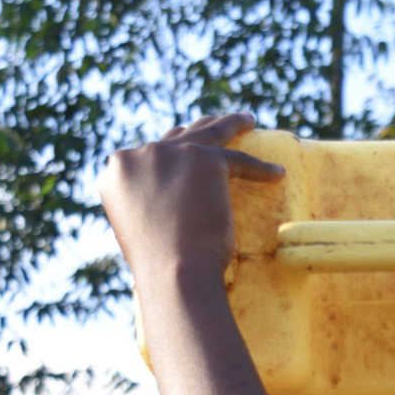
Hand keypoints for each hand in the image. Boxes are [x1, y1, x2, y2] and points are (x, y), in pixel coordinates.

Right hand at [100, 113, 284, 285]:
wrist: (174, 272)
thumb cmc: (159, 265)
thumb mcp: (139, 226)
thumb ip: (147, 202)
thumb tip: (168, 203)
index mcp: (117, 170)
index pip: (148, 155)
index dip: (169, 155)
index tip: (184, 157)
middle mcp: (140, 155)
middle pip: (177, 136)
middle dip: (199, 131)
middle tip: (218, 126)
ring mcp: (173, 152)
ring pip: (209, 131)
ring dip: (230, 124)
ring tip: (247, 122)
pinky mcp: (205, 159)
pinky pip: (240, 160)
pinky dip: (261, 168)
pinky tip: (277, 173)